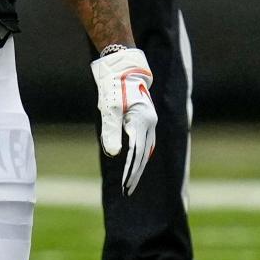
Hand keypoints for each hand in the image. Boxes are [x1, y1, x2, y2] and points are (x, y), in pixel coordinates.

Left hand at [91, 47, 156, 194]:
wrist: (124, 68)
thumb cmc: (114, 87)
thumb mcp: (109, 109)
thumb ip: (111, 131)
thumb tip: (114, 154)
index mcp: (141, 121)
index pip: (135, 152)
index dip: (129, 170)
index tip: (124, 186)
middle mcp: (150, 123)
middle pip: (143, 154)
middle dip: (135, 173)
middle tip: (127, 191)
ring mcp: (150, 122)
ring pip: (146, 149)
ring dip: (138, 166)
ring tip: (130, 182)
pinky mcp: (147, 120)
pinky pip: (145, 142)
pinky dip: (140, 155)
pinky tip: (134, 164)